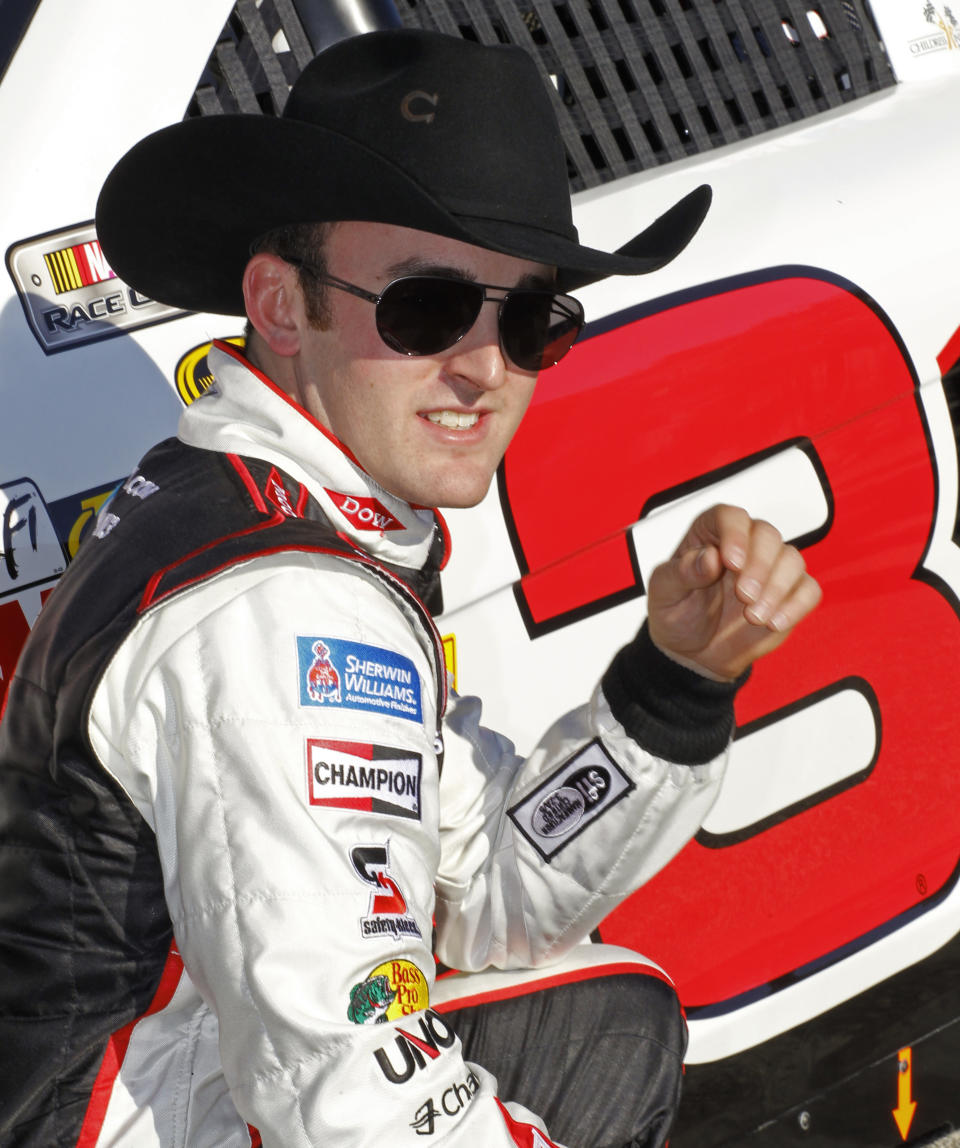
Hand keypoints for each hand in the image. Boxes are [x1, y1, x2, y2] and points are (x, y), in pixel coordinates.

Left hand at [646, 504, 821, 680]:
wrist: (693, 651)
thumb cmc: (677, 612)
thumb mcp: (664, 593)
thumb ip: (682, 572)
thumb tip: (709, 557)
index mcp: (710, 534)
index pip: (729, 517)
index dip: (735, 535)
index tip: (731, 562)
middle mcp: (745, 544)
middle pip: (767, 534)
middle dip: (759, 566)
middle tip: (744, 595)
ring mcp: (770, 568)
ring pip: (792, 560)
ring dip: (777, 589)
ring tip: (753, 617)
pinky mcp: (789, 594)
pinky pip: (808, 590)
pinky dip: (795, 606)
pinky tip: (773, 622)